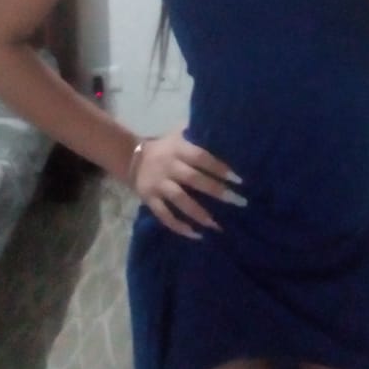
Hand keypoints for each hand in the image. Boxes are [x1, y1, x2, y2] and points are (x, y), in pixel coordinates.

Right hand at [130, 128, 244, 237]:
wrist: (130, 157)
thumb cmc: (164, 147)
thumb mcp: (177, 136)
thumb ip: (197, 136)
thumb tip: (223, 133)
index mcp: (178, 150)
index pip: (201, 157)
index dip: (219, 168)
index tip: (238, 180)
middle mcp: (169, 166)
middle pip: (194, 179)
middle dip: (217, 191)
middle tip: (238, 202)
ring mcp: (158, 184)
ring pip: (179, 199)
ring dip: (198, 213)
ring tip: (216, 225)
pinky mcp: (149, 199)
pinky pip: (164, 215)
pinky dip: (179, 226)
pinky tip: (196, 235)